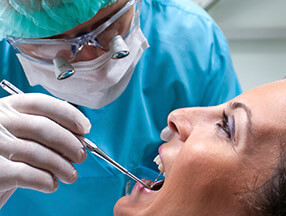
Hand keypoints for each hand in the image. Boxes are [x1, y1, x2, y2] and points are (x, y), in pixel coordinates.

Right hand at [0, 93, 90, 207]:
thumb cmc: (9, 156)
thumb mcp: (23, 134)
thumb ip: (46, 130)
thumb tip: (79, 138)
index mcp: (8, 108)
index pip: (41, 103)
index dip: (68, 114)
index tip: (85, 128)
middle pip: (42, 127)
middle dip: (69, 143)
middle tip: (81, 156)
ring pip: (36, 152)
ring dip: (62, 166)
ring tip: (71, 175)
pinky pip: (26, 175)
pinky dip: (45, 180)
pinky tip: (51, 184)